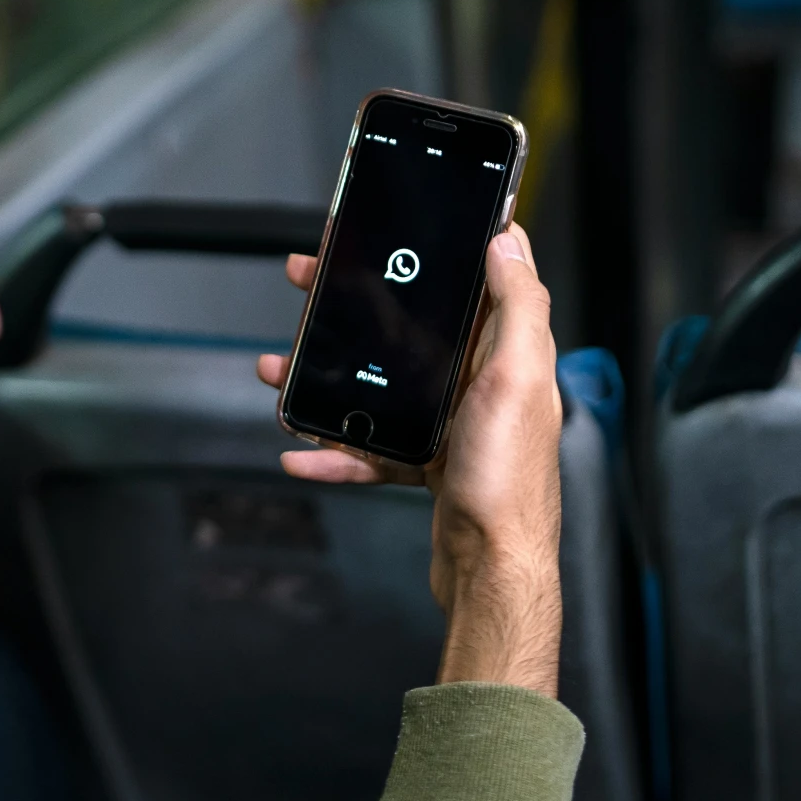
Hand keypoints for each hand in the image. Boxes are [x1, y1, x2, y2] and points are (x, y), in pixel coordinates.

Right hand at [255, 224, 563, 694]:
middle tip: (306, 286)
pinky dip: (334, 447)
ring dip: (324, 378)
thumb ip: (519, 305)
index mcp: (502, 351)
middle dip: (350, 307)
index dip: (424, 250)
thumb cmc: (510, 482)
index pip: (463, 281)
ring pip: (377, 385)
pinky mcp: (428, 461)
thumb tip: (508, 240)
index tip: (376, 232)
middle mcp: (478, 382)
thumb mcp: (519, 378)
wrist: (493, 568)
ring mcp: (450, 422)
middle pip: (405, 328)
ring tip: (280, 373)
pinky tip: (302, 448)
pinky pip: (370, 445)